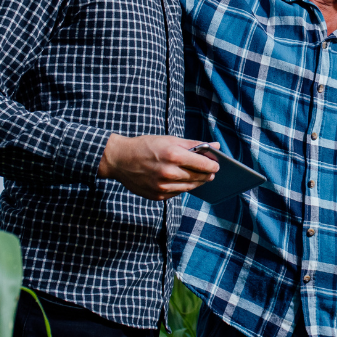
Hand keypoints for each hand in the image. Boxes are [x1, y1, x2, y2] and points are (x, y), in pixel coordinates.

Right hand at [98, 134, 219, 200]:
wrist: (119, 159)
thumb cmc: (146, 146)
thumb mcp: (170, 140)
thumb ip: (194, 144)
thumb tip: (215, 147)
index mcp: (173, 155)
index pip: (203, 164)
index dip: (213, 165)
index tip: (217, 165)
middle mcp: (168, 172)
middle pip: (198, 177)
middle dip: (207, 175)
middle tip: (211, 172)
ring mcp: (162, 187)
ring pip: (189, 187)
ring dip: (197, 182)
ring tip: (201, 177)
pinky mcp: (157, 196)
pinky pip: (177, 193)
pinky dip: (183, 187)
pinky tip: (184, 181)